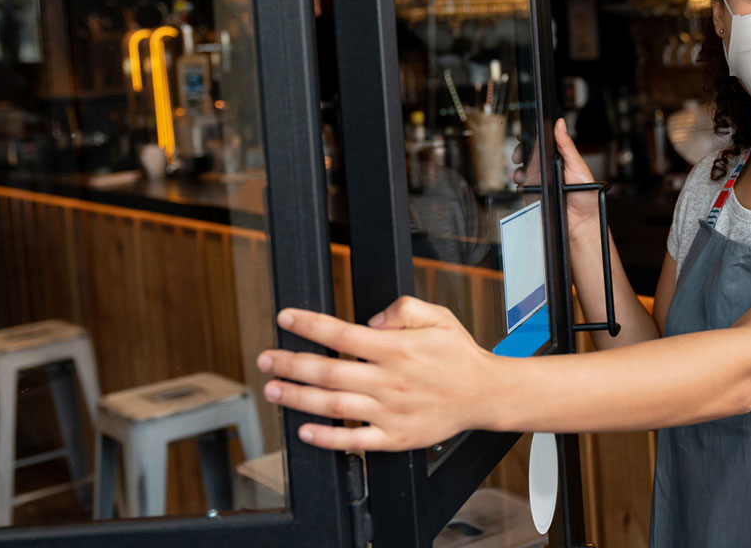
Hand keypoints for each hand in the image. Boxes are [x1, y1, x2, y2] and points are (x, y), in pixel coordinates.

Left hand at [257, 299, 498, 452]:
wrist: (485, 394)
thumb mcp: (437, 315)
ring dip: (298, 398)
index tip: (285, 318)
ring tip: (274, 390)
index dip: (308, 325)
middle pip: (328, 371)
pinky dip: (328, 438)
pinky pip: (355, 440)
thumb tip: (371, 320)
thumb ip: (403, 309)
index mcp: (396, 349)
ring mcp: (391, 411)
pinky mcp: (395, 437)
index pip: (341, 333)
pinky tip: (305, 431)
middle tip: (265, 359)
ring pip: (334, 405)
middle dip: (290, 363)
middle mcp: (389, 380)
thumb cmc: (458, 355)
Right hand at [512, 118, 600, 241]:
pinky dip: (520, 185)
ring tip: (523, 173)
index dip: (533, 138)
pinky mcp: (534, 195)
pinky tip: (525, 185)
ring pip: (522, 170)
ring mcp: (540, 182)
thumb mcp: (578, 167)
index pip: (543, 143)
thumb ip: (567, 146)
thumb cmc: (587, 197)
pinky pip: (522, 187)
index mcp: (560, 159)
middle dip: (521, 152)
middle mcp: (548, 169)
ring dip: (519, 170)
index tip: (526, 135)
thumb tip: (560, 124)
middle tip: (520, 154)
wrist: (582, 224)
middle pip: (528, 155)